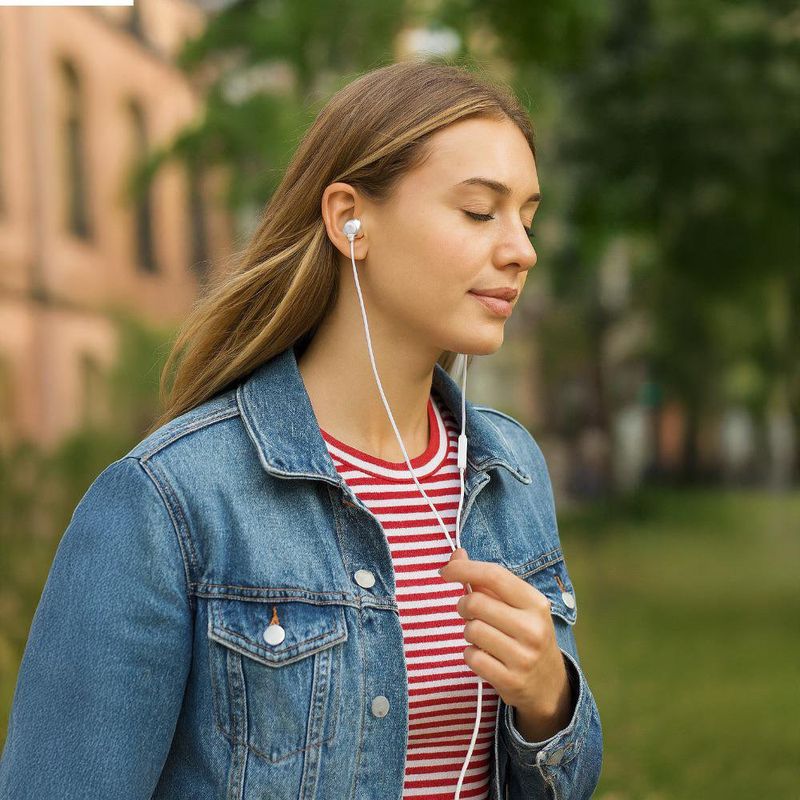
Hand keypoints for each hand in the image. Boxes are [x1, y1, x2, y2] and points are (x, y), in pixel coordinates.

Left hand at [438, 548, 572, 738]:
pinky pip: (471, 656)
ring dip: (468, 631)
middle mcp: (533, 628)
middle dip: (463, 605)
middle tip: (468, 612)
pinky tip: (485, 656)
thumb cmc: (525, 634)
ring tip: (482, 637)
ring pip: (471, 630)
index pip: (494, 575)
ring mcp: (523, 657)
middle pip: (475, 602)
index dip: (464, 569)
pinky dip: (471, 653)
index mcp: (535, 603)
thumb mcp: (517, 605)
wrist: (549, 684)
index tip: (445, 571)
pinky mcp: (511, 681)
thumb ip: (485, 580)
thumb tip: (456, 555)